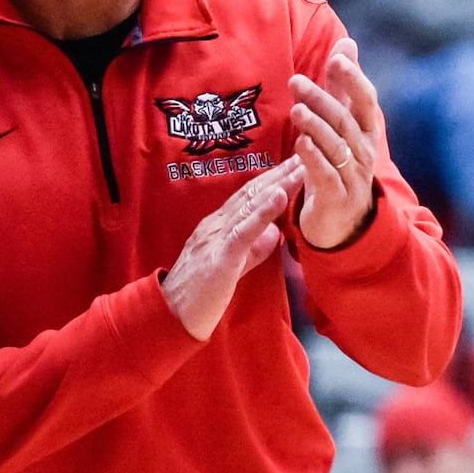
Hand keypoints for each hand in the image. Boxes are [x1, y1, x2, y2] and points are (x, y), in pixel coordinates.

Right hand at [160, 158, 303, 339]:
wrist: (170, 318)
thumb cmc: (200, 296)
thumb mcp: (233, 267)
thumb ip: (253, 249)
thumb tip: (275, 233)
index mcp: (217, 227)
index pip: (248, 197)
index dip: (272, 179)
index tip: (294, 164)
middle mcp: (215, 226)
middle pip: (250, 194)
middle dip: (279, 174)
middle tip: (303, 154)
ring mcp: (215, 239)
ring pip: (249, 205)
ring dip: (277, 184)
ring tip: (298, 167)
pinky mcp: (219, 258)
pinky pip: (244, 231)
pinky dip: (263, 212)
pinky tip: (279, 195)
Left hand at [289, 37, 380, 248]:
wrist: (343, 222)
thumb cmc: (341, 165)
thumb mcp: (343, 124)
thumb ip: (343, 86)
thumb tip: (347, 42)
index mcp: (367, 132)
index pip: (366, 100)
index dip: (354, 80)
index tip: (337, 59)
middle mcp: (364, 152)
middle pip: (345, 122)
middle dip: (323, 100)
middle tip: (296, 82)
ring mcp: (352, 176)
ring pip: (336, 147)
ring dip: (316, 126)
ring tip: (297, 110)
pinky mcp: (336, 198)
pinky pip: (325, 176)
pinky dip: (314, 158)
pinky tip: (300, 143)